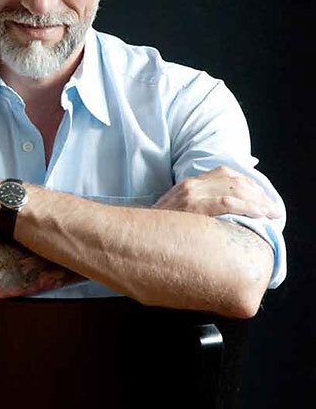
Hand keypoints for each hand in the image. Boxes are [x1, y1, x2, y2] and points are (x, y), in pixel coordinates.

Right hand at [153, 166, 281, 218]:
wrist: (135, 235)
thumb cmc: (158, 230)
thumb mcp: (177, 212)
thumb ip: (196, 208)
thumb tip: (219, 217)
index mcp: (189, 184)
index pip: (225, 174)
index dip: (248, 185)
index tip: (262, 198)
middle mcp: (192, 184)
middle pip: (234, 181)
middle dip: (258, 194)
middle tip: (273, 210)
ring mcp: (192, 194)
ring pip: (235, 189)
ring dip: (258, 202)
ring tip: (271, 213)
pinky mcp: (194, 206)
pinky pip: (227, 203)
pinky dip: (247, 207)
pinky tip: (259, 214)